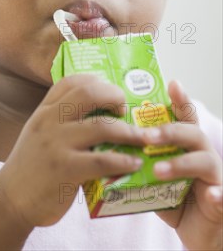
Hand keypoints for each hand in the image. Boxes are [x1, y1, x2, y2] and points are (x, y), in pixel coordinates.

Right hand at [0, 73, 145, 228]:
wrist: (9, 200)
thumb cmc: (31, 166)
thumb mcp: (39, 133)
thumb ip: (61, 120)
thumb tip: (99, 115)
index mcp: (44, 110)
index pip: (71, 81)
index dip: (96, 81)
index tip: (111, 89)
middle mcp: (49, 121)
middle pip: (89, 93)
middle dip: (114, 97)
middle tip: (126, 110)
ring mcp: (56, 144)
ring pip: (101, 126)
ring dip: (129, 132)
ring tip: (144, 138)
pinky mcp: (65, 169)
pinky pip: (102, 160)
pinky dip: (123, 160)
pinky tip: (134, 163)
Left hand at [143, 80, 222, 250]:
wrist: (199, 232)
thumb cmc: (174, 197)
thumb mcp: (154, 176)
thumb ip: (139, 160)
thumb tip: (104, 147)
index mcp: (186, 145)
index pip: (184, 117)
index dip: (180, 100)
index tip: (172, 83)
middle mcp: (203, 154)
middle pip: (192, 133)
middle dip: (170, 131)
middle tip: (147, 136)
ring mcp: (214, 176)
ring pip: (204, 160)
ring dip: (181, 163)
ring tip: (158, 170)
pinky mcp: (221, 201)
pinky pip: (222, 195)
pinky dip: (218, 195)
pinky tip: (211, 196)